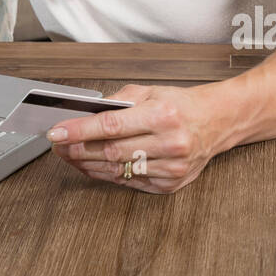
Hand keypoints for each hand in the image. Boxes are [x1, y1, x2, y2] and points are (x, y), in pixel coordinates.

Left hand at [46, 83, 217, 193]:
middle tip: (58, 145)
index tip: (57, 132)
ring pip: (118, 170)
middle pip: (111, 151)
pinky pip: (130, 182)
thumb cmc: (182, 105)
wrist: (218, 122)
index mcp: (162, 115)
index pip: (111, 125)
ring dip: (88, 164)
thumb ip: (118, 101)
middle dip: (78, 149)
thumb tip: (85, 115)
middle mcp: (168, 143)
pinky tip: (94, 166)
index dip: (80, 131)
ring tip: (70, 156)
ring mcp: (171, 168)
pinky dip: (108, 174)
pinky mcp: (170, 184)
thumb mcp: (151, 92)